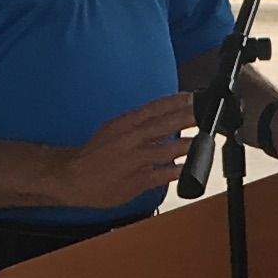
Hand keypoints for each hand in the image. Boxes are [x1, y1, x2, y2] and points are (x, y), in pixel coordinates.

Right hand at [53, 93, 199, 207]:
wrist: (72, 177)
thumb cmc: (94, 154)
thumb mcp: (114, 129)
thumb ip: (138, 123)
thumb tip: (161, 115)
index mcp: (125, 123)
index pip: (155, 108)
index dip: (176, 102)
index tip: (194, 97)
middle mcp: (131, 139)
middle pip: (164, 124)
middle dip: (187, 118)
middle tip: (206, 113)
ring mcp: (135, 160)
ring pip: (166, 149)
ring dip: (186, 145)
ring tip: (202, 140)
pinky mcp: (137, 180)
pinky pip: (162, 175)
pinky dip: (176, 171)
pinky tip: (188, 169)